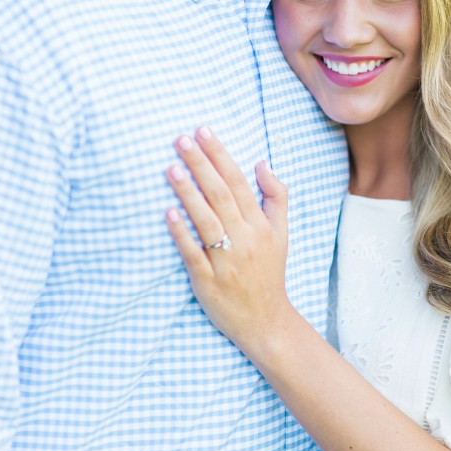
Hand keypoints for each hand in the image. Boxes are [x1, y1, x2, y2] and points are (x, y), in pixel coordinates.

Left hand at [165, 127, 292, 356]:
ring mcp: (226, 260)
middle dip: (200, 164)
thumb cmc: (269, 271)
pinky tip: (168, 213)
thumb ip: (276, 196)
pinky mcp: (207, 280)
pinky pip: (193, 253)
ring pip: (206, 220)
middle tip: (180, 139)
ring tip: (171, 168)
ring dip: (187, 193)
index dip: (219, 154)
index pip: (238, 181)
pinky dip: (181, 233)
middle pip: (220, 195)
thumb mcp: (282, 232)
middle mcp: (245, 239)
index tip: (203, 131)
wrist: (265, 320)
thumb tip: (261, 162)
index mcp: (261, 225)